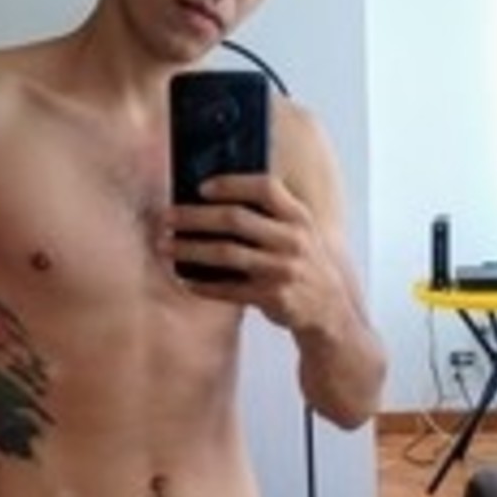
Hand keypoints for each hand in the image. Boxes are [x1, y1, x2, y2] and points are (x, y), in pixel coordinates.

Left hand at [161, 173, 345, 334]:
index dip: (231, 184)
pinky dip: (203, 284)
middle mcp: (293, 240)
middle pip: (235, 219)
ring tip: (165, 246)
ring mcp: (283, 270)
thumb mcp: (302, 233)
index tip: (201, 187)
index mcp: (300, 217)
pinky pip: (228, 289)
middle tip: (167, 217)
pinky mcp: (272, 297)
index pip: (265, 188)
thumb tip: (214, 197)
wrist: (330, 312)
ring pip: (226, 254)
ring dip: (189, 249)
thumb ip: (273, 214)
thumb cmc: (305, 265)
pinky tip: (185, 279)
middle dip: (194, 217)